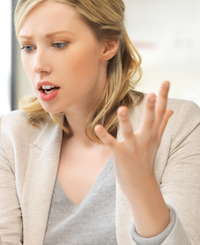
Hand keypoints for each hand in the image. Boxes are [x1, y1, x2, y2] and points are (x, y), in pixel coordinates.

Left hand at [94, 81, 172, 236]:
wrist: (142, 186)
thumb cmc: (146, 160)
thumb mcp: (156, 140)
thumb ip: (162, 123)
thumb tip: (171, 109)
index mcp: (153, 134)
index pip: (160, 113)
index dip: (163, 97)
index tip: (166, 81)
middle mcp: (146, 140)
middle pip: (149, 121)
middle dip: (151, 108)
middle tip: (152, 94)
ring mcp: (133, 148)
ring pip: (129, 132)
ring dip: (125, 121)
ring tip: (122, 108)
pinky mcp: (121, 156)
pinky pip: (111, 144)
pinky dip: (104, 136)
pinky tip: (97, 127)